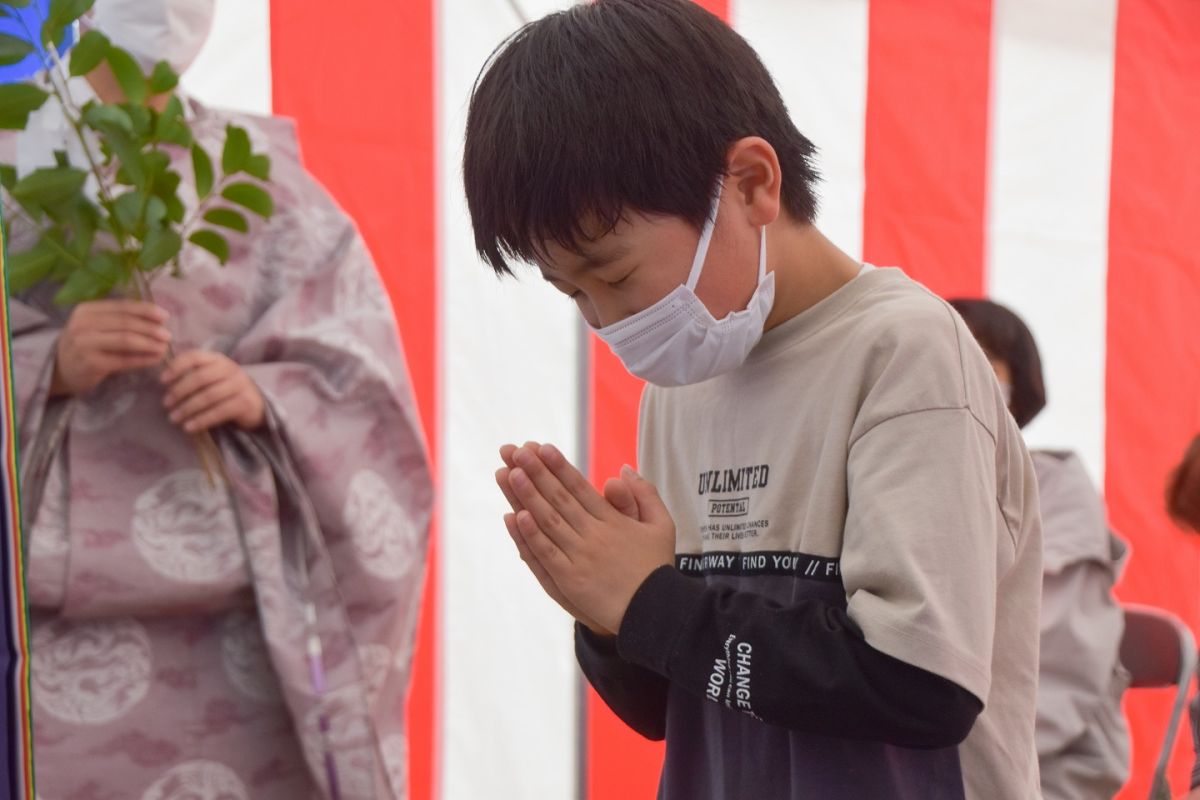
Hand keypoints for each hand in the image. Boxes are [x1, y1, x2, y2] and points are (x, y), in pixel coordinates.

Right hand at [51, 300, 171, 396]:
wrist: (59, 368)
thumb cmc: (85, 344)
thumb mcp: (96, 326)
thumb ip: (120, 320)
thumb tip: (158, 319)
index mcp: (87, 310)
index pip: (122, 307)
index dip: (146, 310)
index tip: (165, 316)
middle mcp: (83, 324)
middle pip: (126, 323)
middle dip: (151, 328)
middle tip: (168, 335)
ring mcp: (85, 343)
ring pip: (126, 340)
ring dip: (149, 344)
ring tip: (164, 347)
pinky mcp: (91, 363)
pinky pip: (124, 360)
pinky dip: (143, 359)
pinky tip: (155, 359)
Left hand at [160, 351, 264, 432]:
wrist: (256, 405)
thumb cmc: (226, 391)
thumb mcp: (212, 378)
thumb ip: (193, 375)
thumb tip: (164, 382)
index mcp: (218, 360)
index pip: (195, 357)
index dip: (177, 367)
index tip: (162, 380)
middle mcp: (231, 369)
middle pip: (201, 377)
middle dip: (180, 391)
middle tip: (166, 404)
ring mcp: (240, 385)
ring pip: (209, 396)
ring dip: (188, 408)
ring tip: (173, 418)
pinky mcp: (244, 403)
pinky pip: (219, 412)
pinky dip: (201, 420)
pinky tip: (189, 427)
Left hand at [499, 442, 675, 634]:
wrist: (655, 612)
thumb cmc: (656, 567)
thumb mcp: (662, 525)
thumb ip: (644, 494)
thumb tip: (623, 470)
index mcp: (613, 520)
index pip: (580, 487)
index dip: (559, 466)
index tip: (542, 448)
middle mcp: (594, 534)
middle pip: (559, 498)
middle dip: (536, 472)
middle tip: (516, 451)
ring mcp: (580, 557)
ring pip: (548, 521)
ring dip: (527, 496)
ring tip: (509, 474)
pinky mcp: (571, 580)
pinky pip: (547, 553)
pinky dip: (531, 535)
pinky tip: (516, 516)